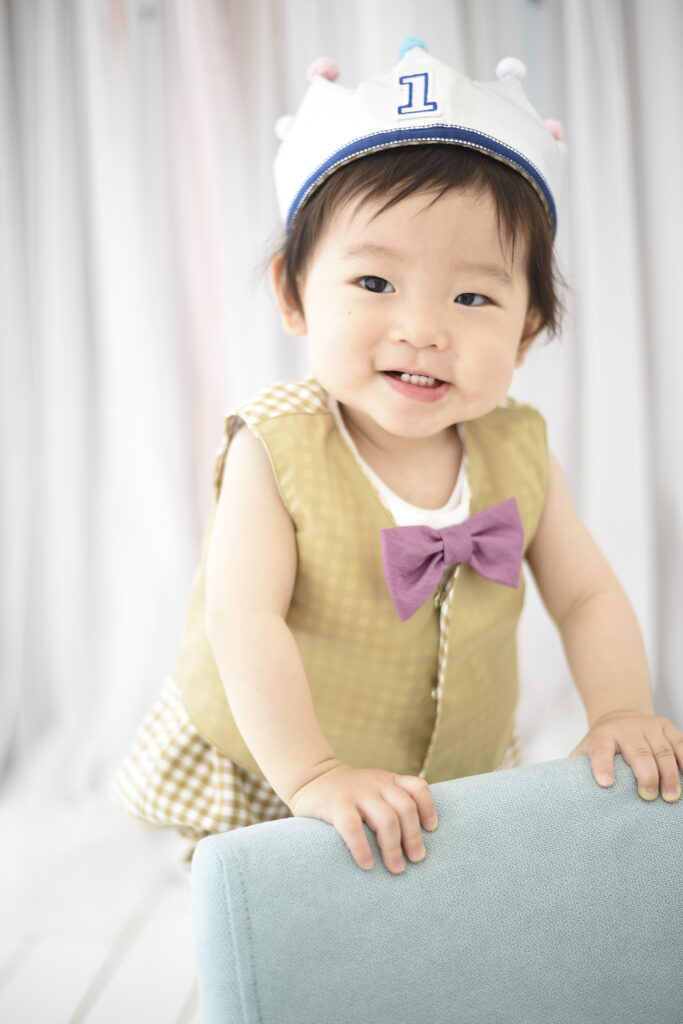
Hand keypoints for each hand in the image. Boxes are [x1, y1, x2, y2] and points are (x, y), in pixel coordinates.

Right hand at [287, 759, 438, 872]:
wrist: (309, 776)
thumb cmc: (345, 793)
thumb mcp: (372, 788)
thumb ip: (388, 803)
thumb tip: (412, 845)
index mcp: (387, 780)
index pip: (417, 788)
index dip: (428, 808)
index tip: (431, 830)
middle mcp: (375, 783)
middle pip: (405, 809)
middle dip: (413, 837)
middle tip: (415, 860)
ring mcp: (356, 793)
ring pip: (386, 819)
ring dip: (393, 847)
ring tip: (396, 868)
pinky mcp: (335, 804)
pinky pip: (353, 828)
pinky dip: (362, 849)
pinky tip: (367, 864)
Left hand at [569, 712, 682, 800]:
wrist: (619, 717)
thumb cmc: (602, 746)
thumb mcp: (585, 752)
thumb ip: (575, 771)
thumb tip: (563, 798)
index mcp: (603, 735)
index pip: (601, 749)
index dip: (602, 765)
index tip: (605, 784)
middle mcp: (627, 728)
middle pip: (638, 751)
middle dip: (645, 775)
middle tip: (648, 796)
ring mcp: (649, 726)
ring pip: (663, 750)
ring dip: (669, 774)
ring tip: (671, 797)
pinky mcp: (667, 727)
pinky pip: (681, 744)